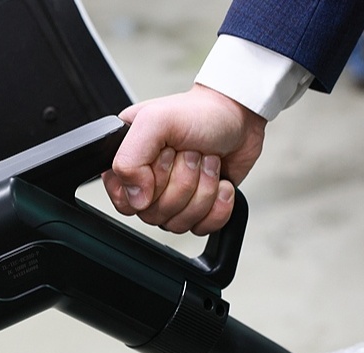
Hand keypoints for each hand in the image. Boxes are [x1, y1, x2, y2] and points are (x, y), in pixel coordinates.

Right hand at [102, 83, 266, 234]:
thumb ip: (130, 158)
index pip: (125, 201)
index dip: (150, 185)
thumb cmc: (198, 113)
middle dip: (183, 183)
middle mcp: (146, 184)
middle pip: (154, 215)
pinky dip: (218, 206)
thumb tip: (135, 199)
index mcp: (128, 163)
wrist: (238, 116)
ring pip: (178, 223)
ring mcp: (172, 198)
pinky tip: (220, 182)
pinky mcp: (197, 208)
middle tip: (191, 154)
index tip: (167, 156)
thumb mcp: (155, 120)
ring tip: (207, 162)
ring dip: (203, 191)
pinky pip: (202, 227)